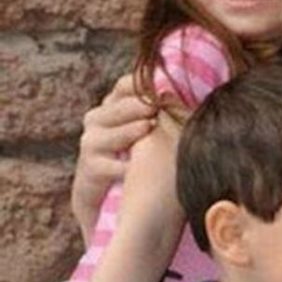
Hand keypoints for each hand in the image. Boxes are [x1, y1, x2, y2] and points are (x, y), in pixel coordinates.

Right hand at [72, 74, 155, 238]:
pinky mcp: (89, 170)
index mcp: (113, 106)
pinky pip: (107, 166)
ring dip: (129, 131)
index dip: (142, 84)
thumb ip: (162, 116)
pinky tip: (135, 167)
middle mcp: (97, 120)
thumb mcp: (149, 134)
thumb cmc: (136, 159)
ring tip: (147, 127)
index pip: (125, 86)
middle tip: (157, 105)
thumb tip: (191, 99)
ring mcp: (90, 144)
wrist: (107, 197)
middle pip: (117, 107)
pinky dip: (123, 167)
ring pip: (108, 133)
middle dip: (138, 105)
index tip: (165, 86)